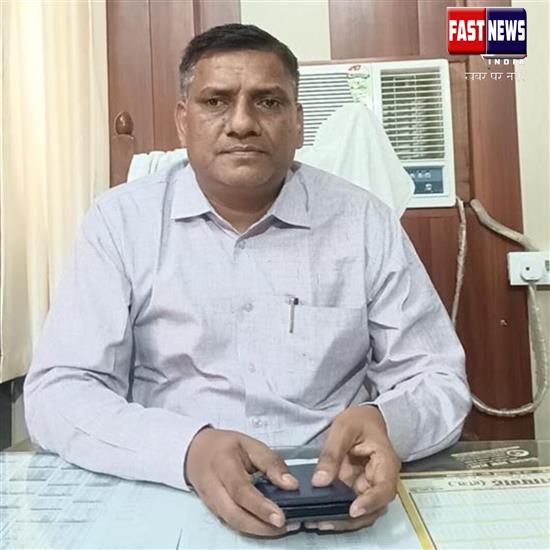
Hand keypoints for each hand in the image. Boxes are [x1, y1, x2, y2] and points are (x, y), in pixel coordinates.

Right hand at [185, 427, 301, 536]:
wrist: (195, 451)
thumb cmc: (225, 446)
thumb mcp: (250, 444)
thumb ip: (271, 462)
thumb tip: (291, 484)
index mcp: (223, 464)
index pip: (241, 490)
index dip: (260, 507)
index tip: (281, 517)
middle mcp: (214, 487)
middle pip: (235, 515)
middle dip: (261, 526)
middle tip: (285, 526)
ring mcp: (211, 502)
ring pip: (233, 523)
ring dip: (258, 530)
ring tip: (281, 528)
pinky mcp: (214, 511)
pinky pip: (232, 523)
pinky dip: (251, 528)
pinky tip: (266, 525)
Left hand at [305, 405, 400, 531]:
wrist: (365, 418)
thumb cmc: (359, 420)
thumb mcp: (343, 429)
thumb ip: (332, 454)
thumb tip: (320, 482)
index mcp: (385, 463)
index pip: (384, 489)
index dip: (370, 502)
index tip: (352, 511)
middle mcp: (381, 480)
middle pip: (373, 508)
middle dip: (350, 519)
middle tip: (324, 521)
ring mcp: (369, 486)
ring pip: (362, 511)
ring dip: (342, 520)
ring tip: (316, 522)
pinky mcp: (358, 489)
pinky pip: (350, 504)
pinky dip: (336, 512)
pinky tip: (319, 515)